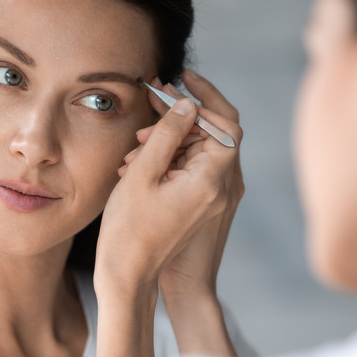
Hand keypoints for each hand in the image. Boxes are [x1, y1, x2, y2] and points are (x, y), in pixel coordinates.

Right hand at [94, 69, 242, 356]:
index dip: (206, 97)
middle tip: (151, 105)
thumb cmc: (130, 229)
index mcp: (210, 180)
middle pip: (213, 135)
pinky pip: (192, 170)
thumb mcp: (142, 173)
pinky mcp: (201, 207)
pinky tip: (138, 163)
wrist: (130, 276)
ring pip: (199, 152)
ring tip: (135, 145)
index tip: (181, 80)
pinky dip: (170, 159)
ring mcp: (213, 200)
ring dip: (171, 139)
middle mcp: (220, 189)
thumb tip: (187, 104)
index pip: (226, 124)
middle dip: (181, 117)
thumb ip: (167, 134)